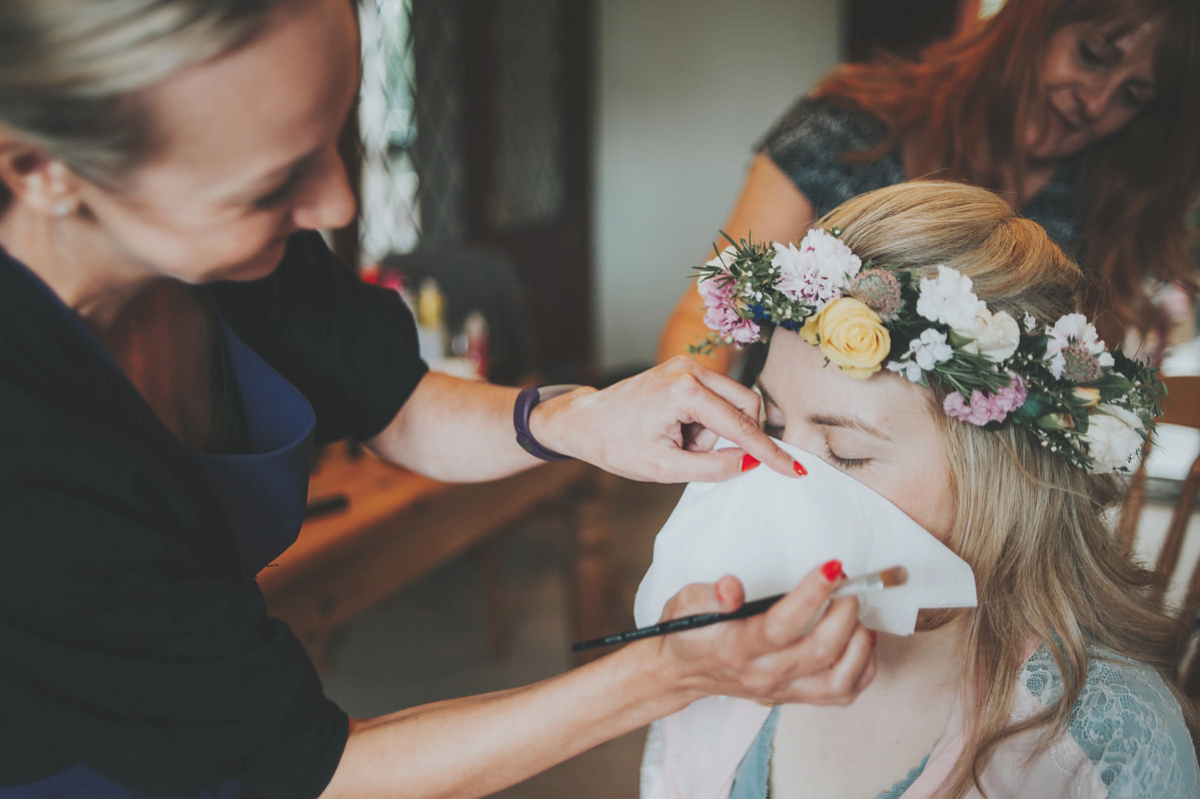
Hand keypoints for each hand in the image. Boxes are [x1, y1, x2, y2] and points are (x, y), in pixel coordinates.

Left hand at [530, 356, 797, 482]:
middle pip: (745, 407)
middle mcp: (690, 369)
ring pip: (732, 405)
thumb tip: (752, 462)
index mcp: (684, 390)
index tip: (795, 471)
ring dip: (714, 432)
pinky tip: (676, 430)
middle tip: (689, 453)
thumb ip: (713, 468)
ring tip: (676, 442)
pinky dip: (705, 422)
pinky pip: (716, 400)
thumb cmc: (615, 445)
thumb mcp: (663, 469)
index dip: (769, 453)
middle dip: (730, 437)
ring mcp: (687, 366)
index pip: (741, 426)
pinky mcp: (685, 370)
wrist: (583, 422)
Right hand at [649, 564, 875, 706]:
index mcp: (736, 648)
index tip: (832, 567)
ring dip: (858, 642)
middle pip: (819, 651)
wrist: (681, 674)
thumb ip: (709, 594)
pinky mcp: (795, 697)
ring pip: (839, 680)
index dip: (812, 595)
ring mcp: (782, 690)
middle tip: (847, 582)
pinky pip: (842, 692)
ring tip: (852, 611)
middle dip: (844, 611)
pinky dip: (862, 666)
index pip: (781, 626)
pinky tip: (858, 638)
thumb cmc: (687, 633)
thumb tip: (733, 586)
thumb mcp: (684, 603)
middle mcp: (763, 674)